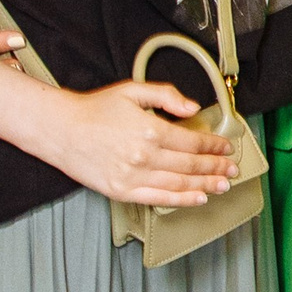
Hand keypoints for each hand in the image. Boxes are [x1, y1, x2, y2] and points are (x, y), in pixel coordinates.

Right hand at [35, 79, 234, 205]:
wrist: (61, 130)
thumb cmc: (95, 110)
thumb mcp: (133, 91)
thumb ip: (166, 96)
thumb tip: (192, 107)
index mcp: (149, 130)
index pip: (192, 141)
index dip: (213, 146)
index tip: (225, 147)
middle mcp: (144, 156)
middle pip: (191, 165)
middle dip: (215, 167)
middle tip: (231, 169)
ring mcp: (133, 177)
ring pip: (180, 184)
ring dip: (206, 185)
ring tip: (223, 185)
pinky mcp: (122, 191)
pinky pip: (159, 198)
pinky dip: (182, 200)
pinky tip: (198, 198)